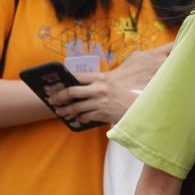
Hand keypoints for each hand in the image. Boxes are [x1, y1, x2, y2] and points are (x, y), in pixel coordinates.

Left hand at [49, 44, 172, 123]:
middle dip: (59, 96)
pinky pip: (86, 116)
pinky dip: (80, 118)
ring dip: (66, 110)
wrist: (142, 105)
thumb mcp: (116, 80)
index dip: (65, 79)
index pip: (78, 76)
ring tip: (59, 112)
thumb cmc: (129, 91)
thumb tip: (87, 80)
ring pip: (76, 107)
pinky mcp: (103, 114)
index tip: (56, 83)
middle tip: (52, 99)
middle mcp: (99, 89)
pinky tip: (77, 118)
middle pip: (72, 92)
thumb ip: (102, 79)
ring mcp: (100, 102)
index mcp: (102, 78)